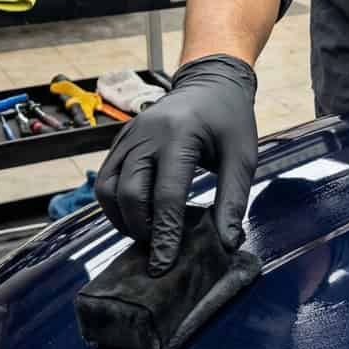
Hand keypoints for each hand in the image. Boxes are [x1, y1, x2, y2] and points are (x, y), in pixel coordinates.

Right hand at [95, 54, 257, 274]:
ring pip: (107, 189)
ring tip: (148, 236)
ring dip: (123, 220)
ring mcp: (128, 136)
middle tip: (159, 251)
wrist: (210, 83)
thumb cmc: (229, 119)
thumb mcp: (243, 156)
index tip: (164, 265)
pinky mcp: (120, 141)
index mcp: (179, 135)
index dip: (164, 234)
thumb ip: (233, 199)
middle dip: (141, 229)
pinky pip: (106, 179)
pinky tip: (138, 217)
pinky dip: (116, 205)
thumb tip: (227, 243)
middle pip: (128, 194)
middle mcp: (146, 135)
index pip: (165, 194)